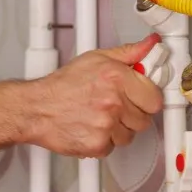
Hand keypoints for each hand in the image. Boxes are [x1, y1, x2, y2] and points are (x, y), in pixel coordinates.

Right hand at [22, 35, 164, 156]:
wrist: (37, 108)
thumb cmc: (63, 85)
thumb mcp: (96, 59)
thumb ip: (128, 53)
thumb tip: (151, 44)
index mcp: (117, 77)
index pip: (155, 98)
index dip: (146, 99)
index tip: (138, 98)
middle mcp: (114, 102)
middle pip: (144, 120)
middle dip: (131, 115)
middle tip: (113, 107)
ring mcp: (106, 125)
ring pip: (129, 136)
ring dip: (117, 130)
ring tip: (99, 117)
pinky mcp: (98, 144)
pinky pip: (113, 147)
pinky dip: (103, 141)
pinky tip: (91, 127)